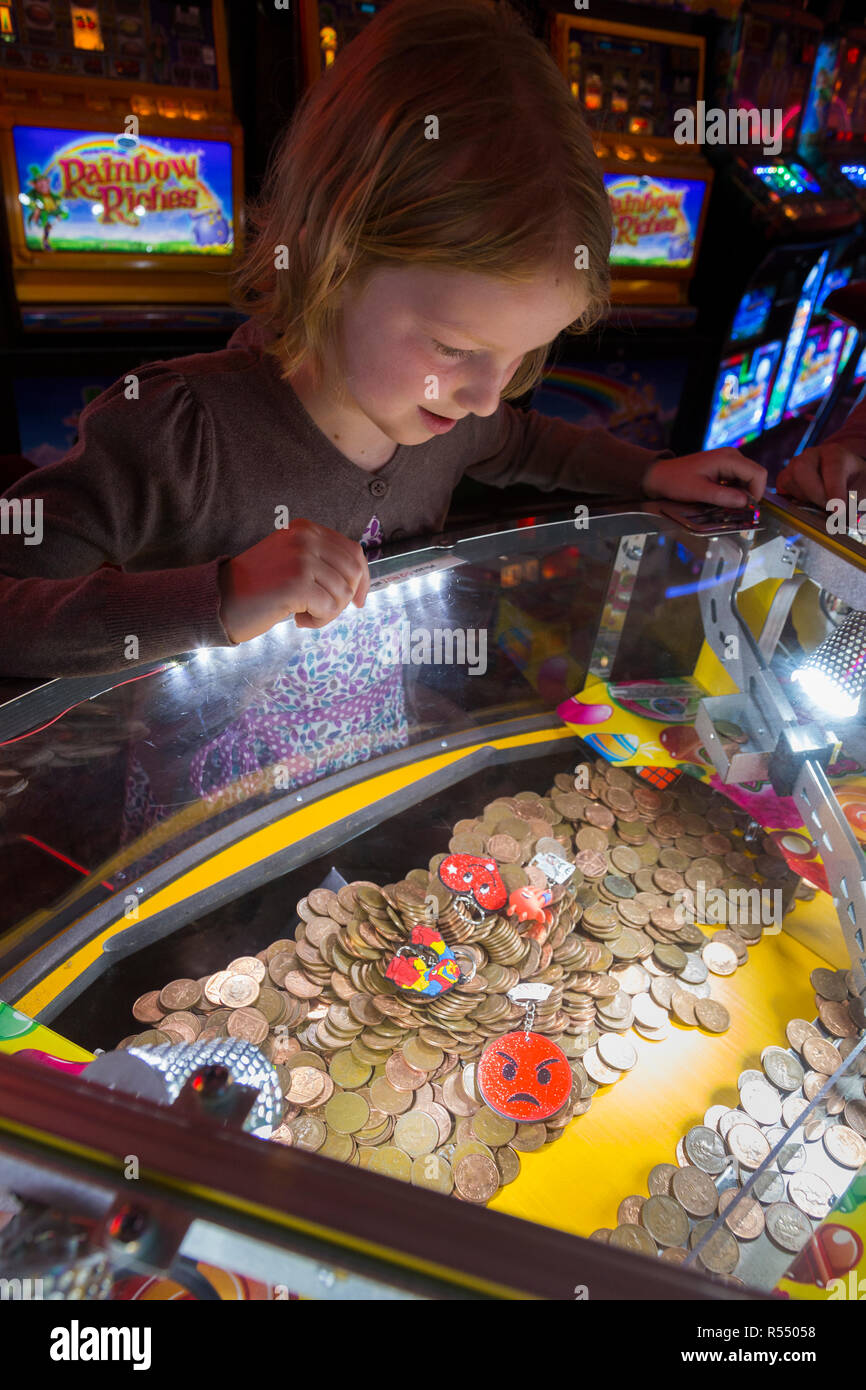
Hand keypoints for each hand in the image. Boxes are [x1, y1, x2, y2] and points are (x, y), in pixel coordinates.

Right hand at [218, 518, 369, 643]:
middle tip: (319, 611)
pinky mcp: (297, 583)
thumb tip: (358, 580)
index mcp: (305, 529)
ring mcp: (302, 559)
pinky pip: (329, 608)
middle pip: (352, 574)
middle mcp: (305, 538)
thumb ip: (320, 560)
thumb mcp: (291, 560)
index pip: (353, 552)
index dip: (362, 580)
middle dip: (343, 600)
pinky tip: (298, 620)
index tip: (359, 601)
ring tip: (302, 615)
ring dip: (327, 613)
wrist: (220, 600)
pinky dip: (318, 621)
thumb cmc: (257, 588)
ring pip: (343, 594)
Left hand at [642, 448, 766, 506]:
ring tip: (725, 505)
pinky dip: (735, 492)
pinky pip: (738, 480)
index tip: (746, 509)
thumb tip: (746, 502)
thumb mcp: (698, 491)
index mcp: (728, 458)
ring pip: (748, 480)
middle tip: (735, 510)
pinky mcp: (724, 467)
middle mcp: (732, 456)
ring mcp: (729, 461)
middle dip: (750, 495)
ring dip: (741, 494)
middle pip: (756, 476)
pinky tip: (721, 499)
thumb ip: (723, 496)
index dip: (757, 493)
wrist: (660, 476)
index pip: (758, 474)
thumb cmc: (676, 482)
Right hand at [776, 442, 865, 505]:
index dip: (834, 491)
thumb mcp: (861, 490)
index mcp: (834, 453)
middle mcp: (811, 455)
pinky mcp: (784, 479)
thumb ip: (852, 502)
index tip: (838, 510)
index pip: (832, 469)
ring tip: (819, 504)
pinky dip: (791, 501)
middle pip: (801, 470)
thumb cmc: (853, 484)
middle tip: (827, 507)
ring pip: (789, 482)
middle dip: (814, 494)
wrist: (843, 479)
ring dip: (804, 499)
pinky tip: (806, 504)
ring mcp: (794, 465)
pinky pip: (781, 491)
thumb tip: (840, 518)